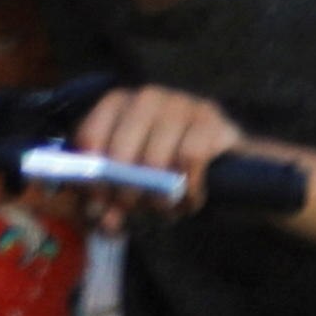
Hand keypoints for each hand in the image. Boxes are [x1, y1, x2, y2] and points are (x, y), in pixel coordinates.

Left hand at [73, 80, 245, 225]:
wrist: (224, 159)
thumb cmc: (166, 167)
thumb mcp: (130, 183)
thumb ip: (109, 201)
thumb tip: (100, 218)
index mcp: (117, 104)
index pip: (91, 136)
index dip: (91, 175)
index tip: (97, 203)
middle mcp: (147, 97)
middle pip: (121, 152)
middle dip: (124, 191)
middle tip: (133, 212)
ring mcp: (181, 104)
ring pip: (155, 160)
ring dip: (158, 195)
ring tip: (164, 209)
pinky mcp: (211, 118)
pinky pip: (190, 159)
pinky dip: (187, 187)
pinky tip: (190, 199)